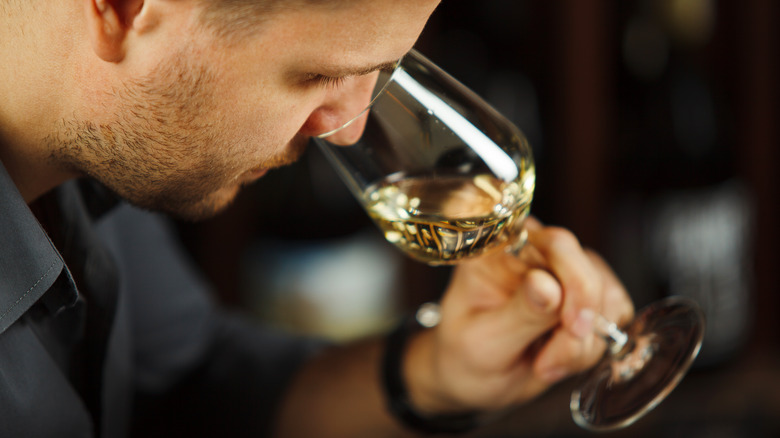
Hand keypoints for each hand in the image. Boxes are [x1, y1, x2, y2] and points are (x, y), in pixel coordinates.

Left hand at [403, 217, 634, 413]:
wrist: (471, 378)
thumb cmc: (465, 355)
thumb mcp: (483, 341)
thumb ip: (519, 313)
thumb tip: (548, 284)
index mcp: (503, 250)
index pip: (556, 244)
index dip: (575, 282)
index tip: (572, 327)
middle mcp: (537, 252)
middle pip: (589, 269)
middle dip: (580, 323)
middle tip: (550, 361)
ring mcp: (565, 273)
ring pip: (607, 296)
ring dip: (584, 343)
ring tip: (545, 363)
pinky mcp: (586, 298)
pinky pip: (614, 315)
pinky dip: (594, 346)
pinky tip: (559, 360)